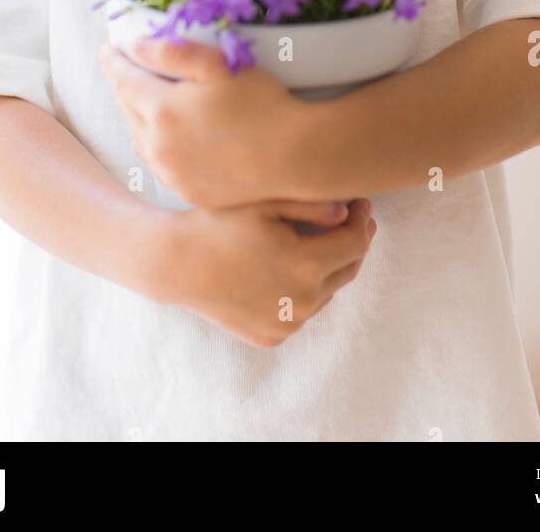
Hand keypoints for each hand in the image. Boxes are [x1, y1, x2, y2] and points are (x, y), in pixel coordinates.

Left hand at [99, 34, 305, 208]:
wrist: (295, 156)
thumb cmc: (263, 103)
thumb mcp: (219, 65)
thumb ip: (173, 52)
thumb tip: (134, 46)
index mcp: (162, 109)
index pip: (124, 79)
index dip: (114, 61)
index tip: (107, 49)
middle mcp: (159, 145)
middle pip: (128, 109)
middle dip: (123, 86)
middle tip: (123, 70)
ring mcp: (172, 173)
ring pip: (140, 140)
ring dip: (136, 118)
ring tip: (140, 102)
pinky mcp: (189, 191)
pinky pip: (159, 165)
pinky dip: (154, 146)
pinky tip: (164, 139)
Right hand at [168, 197, 377, 346]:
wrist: (176, 264)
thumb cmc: (219, 223)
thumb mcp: (265, 203)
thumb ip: (311, 206)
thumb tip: (346, 213)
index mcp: (305, 265)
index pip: (356, 242)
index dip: (363, 219)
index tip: (360, 202)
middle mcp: (302, 301)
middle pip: (348, 269)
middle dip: (354, 242)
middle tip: (351, 219)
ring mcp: (287, 324)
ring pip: (327, 292)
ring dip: (329, 267)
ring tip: (320, 241)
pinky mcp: (272, 336)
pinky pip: (303, 311)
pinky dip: (306, 290)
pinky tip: (292, 269)